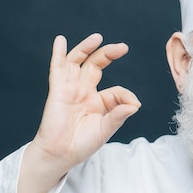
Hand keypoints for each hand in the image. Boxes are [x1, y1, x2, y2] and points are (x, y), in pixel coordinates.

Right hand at [15, 34, 140, 192]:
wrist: (61, 154)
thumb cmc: (82, 144)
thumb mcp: (105, 129)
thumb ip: (119, 115)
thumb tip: (135, 104)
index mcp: (98, 101)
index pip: (115, 90)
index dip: (126, 95)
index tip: (133, 105)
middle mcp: (84, 91)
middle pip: (96, 65)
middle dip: (108, 54)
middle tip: (122, 47)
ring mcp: (70, 89)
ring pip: (77, 61)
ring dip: (86, 48)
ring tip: (97, 38)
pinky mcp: (57, 90)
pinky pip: (57, 68)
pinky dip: (58, 53)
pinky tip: (60, 40)